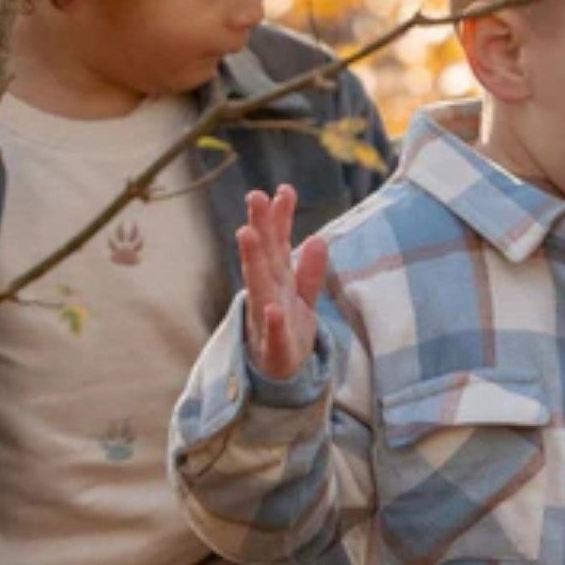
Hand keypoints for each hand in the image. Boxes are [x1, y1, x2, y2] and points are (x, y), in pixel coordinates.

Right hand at [238, 185, 327, 380]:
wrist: (281, 375)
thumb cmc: (288, 331)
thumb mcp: (303, 298)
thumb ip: (309, 270)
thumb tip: (317, 238)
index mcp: (277, 279)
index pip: (278, 244)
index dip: (280, 218)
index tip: (283, 190)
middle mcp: (268, 293)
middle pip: (264, 257)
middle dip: (260, 227)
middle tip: (255, 196)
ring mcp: (267, 319)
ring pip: (259, 286)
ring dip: (254, 261)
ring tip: (248, 234)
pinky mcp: (274, 347)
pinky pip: (273, 333)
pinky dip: (273, 321)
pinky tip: (274, 308)